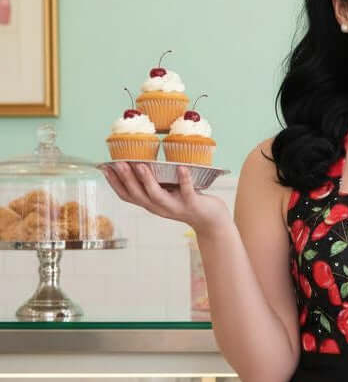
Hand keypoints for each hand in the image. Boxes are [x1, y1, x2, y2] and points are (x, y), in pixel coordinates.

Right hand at [101, 162, 229, 235]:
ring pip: (157, 196)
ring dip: (148, 180)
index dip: (114, 183)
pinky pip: (187, 192)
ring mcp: (175, 207)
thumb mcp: (164, 192)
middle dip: (126, 179)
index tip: (103, 168)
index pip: (126, 196)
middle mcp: (159, 207)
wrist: (210, 220)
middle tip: (118, 163)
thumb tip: (136, 161)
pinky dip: (184, 180)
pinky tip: (181, 168)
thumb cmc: (185, 200)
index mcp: (149, 203)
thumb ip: (151, 182)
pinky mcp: (192, 204)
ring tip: (141, 165)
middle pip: (137, 195)